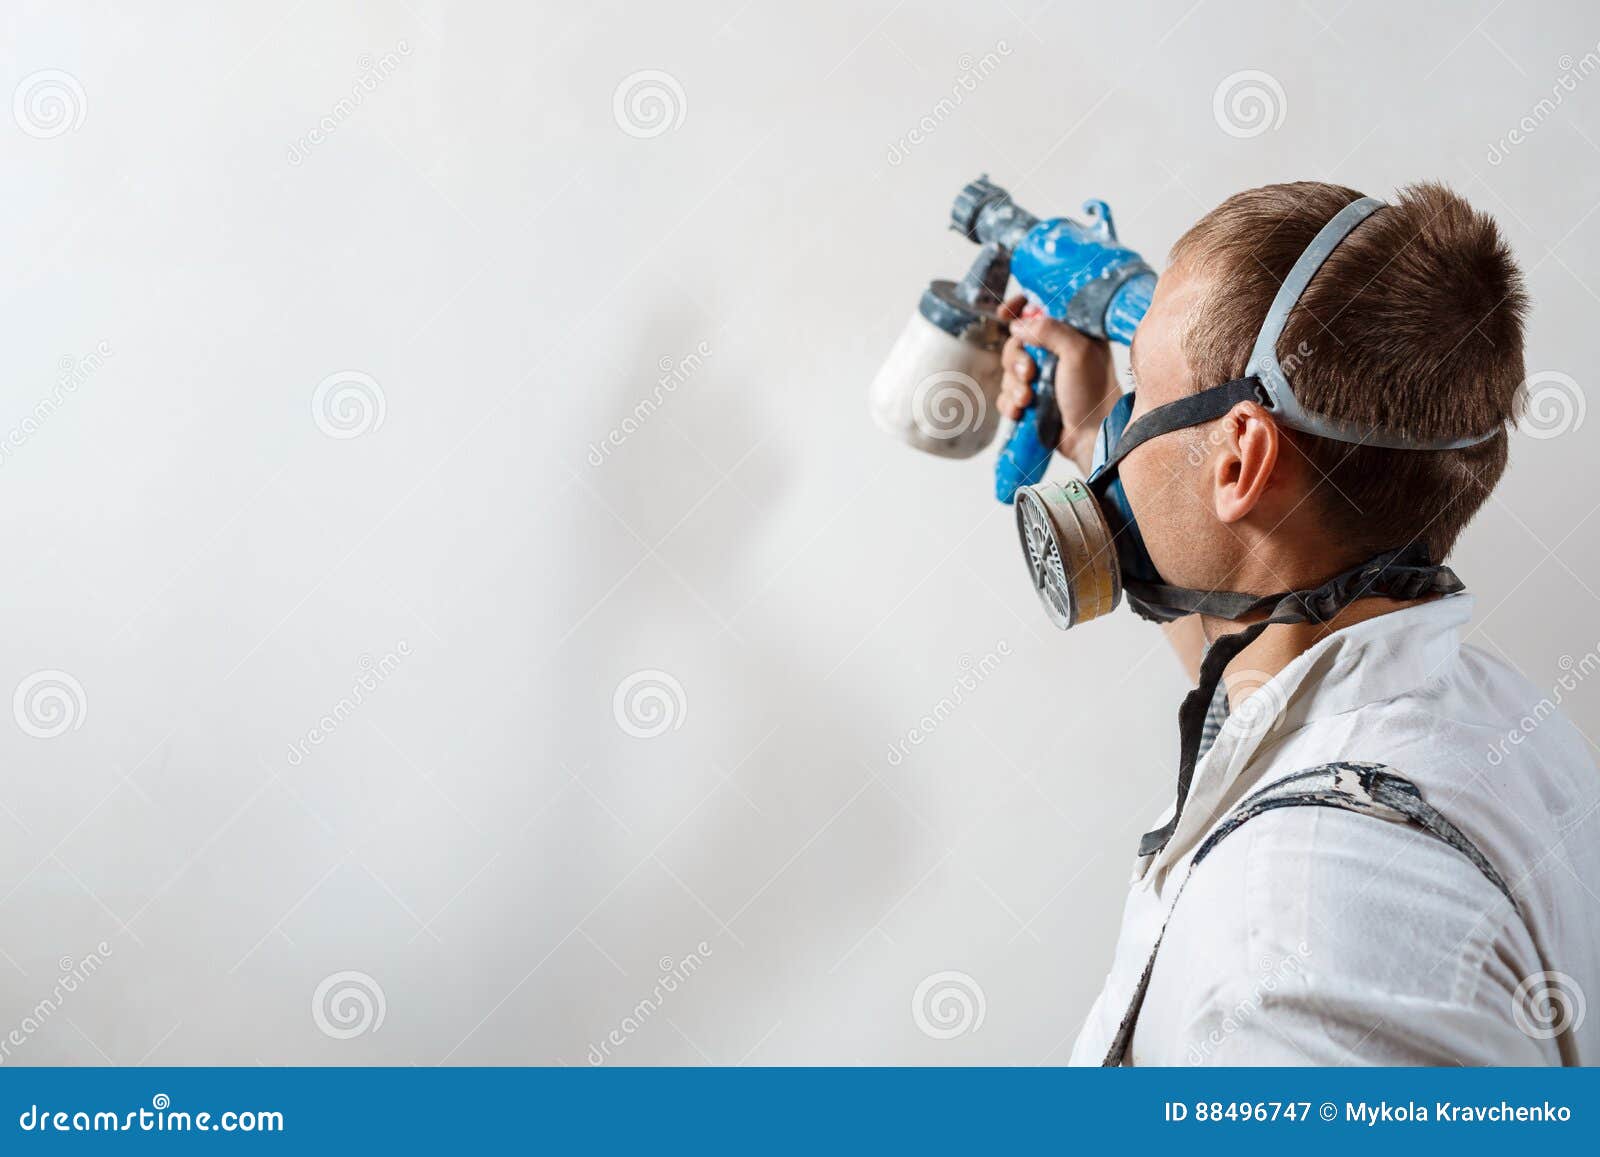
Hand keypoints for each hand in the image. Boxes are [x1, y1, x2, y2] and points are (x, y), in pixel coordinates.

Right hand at [996, 295, 1121, 474]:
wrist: (1091, 436)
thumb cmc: (1093, 394)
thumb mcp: (1078, 353)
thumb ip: (1050, 331)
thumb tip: (1019, 325)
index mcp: (1071, 333)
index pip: (1040, 308)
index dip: (1019, 308)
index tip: (1004, 313)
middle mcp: (1056, 352)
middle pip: (1016, 342)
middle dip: (1016, 360)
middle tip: (1029, 374)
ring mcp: (1043, 376)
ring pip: (1009, 371)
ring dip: (1013, 386)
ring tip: (1028, 400)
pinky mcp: (1033, 399)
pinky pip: (1007, 394)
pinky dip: (1010, 403)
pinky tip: (1021, 411)